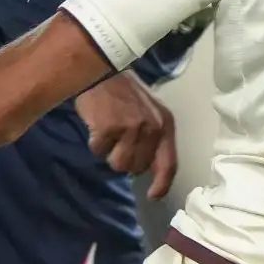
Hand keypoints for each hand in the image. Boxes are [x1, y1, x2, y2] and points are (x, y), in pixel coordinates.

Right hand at [76, 71, 177, 198]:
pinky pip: (98, 151)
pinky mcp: (110, 127)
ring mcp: (131, 128)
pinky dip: (95, 142)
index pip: (169, 163)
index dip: (162, 184)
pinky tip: (97, 123)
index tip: (152, 196)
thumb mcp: (148, 112)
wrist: (101, 68)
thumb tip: (149, 172)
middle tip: (118, 137)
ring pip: (118, 164)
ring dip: (109, 152)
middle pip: (137, 168)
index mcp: (165, 124)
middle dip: (125, 159)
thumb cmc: (124, 93)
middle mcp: (152, 127)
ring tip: (108, 130)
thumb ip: (152, 139)